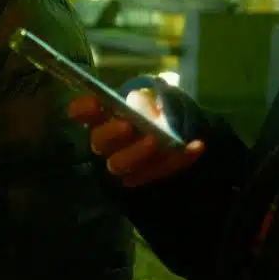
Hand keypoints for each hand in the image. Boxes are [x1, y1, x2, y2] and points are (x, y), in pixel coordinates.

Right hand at [68, 91, 204, 187]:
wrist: (173, 137)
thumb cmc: (150, 114)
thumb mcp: (145, 101)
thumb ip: (141, 102)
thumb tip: (142, 105)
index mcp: (100, 119)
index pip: (82, 113)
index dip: (83, 109)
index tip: (95, 102)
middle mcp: (105, 144)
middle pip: (99, 143)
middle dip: (111, 134)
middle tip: (127, 126)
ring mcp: (123, 165)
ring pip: (121, 165)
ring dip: (137, 152)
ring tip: (156, 141)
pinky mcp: (145, 178)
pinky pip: (160, 171)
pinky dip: (179, 159)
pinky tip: (196, 146)